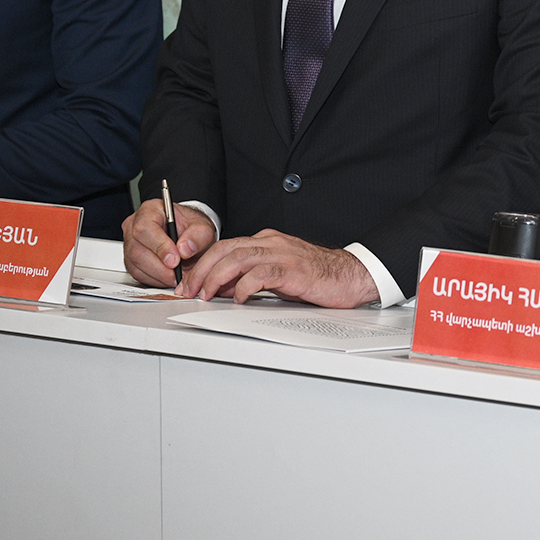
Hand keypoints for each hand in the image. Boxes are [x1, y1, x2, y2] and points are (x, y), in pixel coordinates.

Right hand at [121, 196, 216, 288]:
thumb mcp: (203, 227)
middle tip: (179, 274)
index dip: (159, 246)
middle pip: (137, 250)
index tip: (175, 260)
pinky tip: (169, 277)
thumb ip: (197, 235)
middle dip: (160, 267)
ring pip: (136, 265)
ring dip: (159, 275)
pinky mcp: (130, 261)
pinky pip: (138, 275)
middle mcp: (134, 226)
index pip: (145, 228)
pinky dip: (155, 280)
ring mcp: (130, 244)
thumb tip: (184, 249)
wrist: (188, 237)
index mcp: (150, 210)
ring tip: (178, 276)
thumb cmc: (191, 228)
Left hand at [178, 229, 379, 306]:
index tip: (189, 283)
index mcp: (267, 241)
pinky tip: (240, 298)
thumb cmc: (316, 276)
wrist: (350, 275)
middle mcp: (272, 243)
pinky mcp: (293, 270)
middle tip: (189, 290)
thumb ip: (251, 276)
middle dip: (201, 270)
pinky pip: (262, 274)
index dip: (202, 264)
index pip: (225, 246)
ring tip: (207, 294)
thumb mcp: (277, 274)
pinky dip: (245, 286)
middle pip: (225, 249)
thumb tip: (224, 287)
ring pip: (238, 258)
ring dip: (216, 277)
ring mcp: (282, 254)